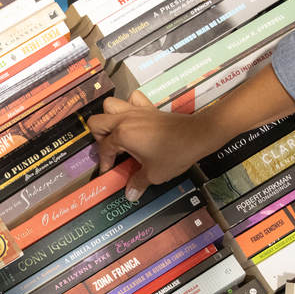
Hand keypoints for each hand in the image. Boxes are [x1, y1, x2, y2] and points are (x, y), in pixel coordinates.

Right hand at [88, 91, 216, 198]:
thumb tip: (130, 194)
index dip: (104, 163)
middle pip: (97, 121)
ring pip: (111, 105)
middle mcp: (125, 119)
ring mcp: (136, 111)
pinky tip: (134, 119)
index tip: (109, 171)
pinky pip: (132, 98)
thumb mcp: (154, 174)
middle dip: (98, 137)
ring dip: (109, 118)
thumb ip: (138, 183)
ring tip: (117, 133)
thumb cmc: (174, 154)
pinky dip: (129, 106)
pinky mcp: (149, 108)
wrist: (197, 136)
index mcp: (122, 135)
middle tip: (110, 150)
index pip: (103, 148)